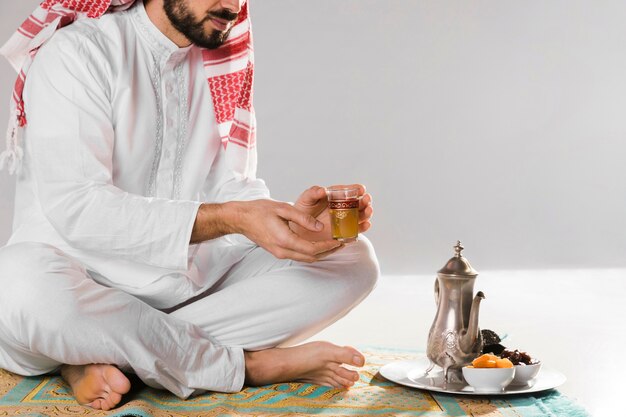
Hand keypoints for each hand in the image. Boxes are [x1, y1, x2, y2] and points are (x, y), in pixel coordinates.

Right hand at [227, 199, 342, 262]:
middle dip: (329, 252)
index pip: (312, 249)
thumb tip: (319, 227)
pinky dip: (312, 252)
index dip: (328, 247)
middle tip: (343, 243)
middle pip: (311, 257)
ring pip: (306, 259)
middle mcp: (282, 250)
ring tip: (335, 244)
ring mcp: (279, 253)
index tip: (340, 240)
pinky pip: (299, 256)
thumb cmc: (259, 210)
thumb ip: (302, 218)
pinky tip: (319, 244)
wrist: (240, 218)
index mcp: (284, 239)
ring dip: (321, 254)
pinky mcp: (278, 252)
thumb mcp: (282, 208)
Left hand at [290, 184, 372, 241]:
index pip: (349, 191)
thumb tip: (322, 190)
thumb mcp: (305, 200)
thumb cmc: (301, 212)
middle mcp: (343, 208)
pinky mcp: (344, 233)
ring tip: (369, 210)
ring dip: (366, 213)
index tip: (361, 188)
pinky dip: (362, 228)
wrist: (298, 230)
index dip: (356, 189)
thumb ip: (312, 193)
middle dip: (365, 201)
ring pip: (360, 216)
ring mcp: (344, 221)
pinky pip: (355, 230)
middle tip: (367, 199)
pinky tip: (366, 225)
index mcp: (335, 197)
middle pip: (358, 204)